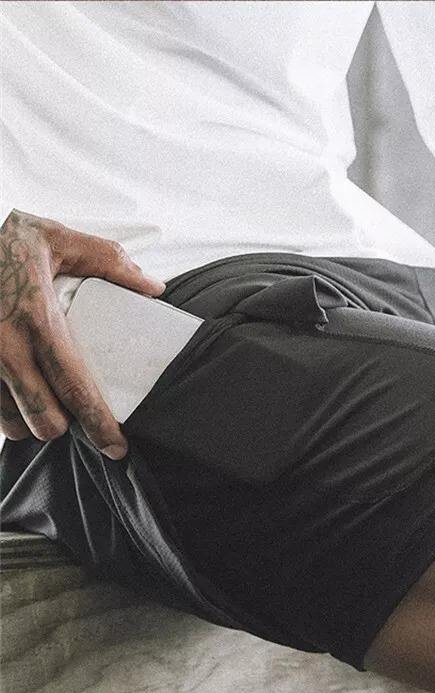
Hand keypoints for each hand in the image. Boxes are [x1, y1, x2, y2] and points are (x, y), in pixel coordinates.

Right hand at [0, 209, 165, 457]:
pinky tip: (17, 401)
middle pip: (42, 418)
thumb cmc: (6, 239)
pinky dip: (4, 411)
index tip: (117, 447)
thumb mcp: (60, 239)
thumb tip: (155, 289)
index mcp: (37, 318)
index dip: (98, 425)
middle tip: (79, 422)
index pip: (74, 387)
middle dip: (64, 429)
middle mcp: (2, 345)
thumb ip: (110, 262)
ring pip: (8, 421)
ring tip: (48, 409)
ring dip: (30, 423)